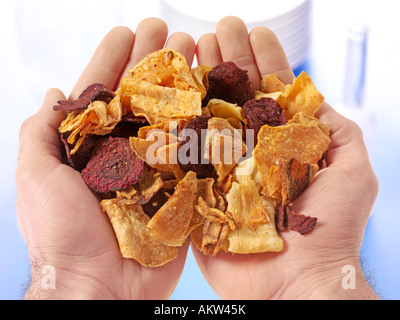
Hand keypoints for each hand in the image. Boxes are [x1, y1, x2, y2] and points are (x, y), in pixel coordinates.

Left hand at [16, 18, 195, 299]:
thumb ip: (40, 133)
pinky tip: (213, 97)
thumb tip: (54, 94)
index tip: (126, 32)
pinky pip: (193, 152)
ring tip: (195, 51)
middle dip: (153, 61)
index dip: (113, 59)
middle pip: (141, 98)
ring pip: (169, 117)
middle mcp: (123, 152)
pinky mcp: (178, 189)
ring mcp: (154, 169)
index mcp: (90, 146)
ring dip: (181, 83)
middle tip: (169, 31)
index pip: (102, 92)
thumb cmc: (63, 236)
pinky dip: (203, 125)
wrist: (100, 288)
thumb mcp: (37, 177)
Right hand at [193, 16, 378, 299]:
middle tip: (216, 30)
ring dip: (201, 81)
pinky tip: (169, 94)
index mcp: (284, 141)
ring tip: (191, 47)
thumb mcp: (353, 169)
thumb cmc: (329, 228)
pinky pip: (184, 153)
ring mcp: (222, 167)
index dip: (264, 59)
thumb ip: (338, 130)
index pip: (272, 91)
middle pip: (237, 96)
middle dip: (228, 60)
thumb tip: (315, 99)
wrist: (295, 283)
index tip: (253, 31)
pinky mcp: (199, 190)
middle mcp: (251, 149)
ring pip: (209, 116)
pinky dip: (176, 123)